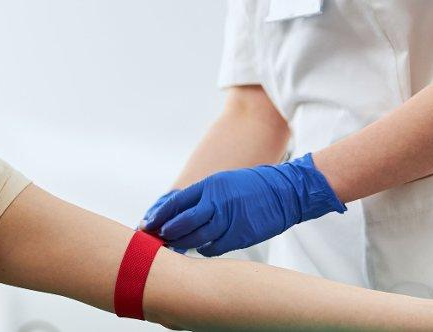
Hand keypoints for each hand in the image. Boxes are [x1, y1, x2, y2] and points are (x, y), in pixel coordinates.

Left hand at [141, 153, 343, 256]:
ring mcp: (229, 221)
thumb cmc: (251, 187)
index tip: (147, 224)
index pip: (176, 203)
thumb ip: (201, 197)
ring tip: (171, 249)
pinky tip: (200, 249)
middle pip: (182, 223)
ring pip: (196, 238)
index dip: (159, 216)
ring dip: (181, 245)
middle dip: (165, 234)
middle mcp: (216, 203)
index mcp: (210, 187)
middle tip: (155, 241)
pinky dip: (204, 250)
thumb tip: (177, 212)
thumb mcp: (222, 183)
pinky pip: (214, 248)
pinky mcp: (240, 236)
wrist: (285, 193)